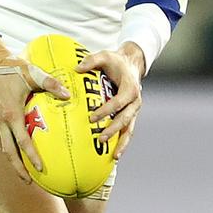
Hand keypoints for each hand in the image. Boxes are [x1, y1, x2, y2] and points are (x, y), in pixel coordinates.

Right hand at [0, 33, 69, 181]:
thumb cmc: (11, 66)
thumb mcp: (32, 73)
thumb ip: (50, 84)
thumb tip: (67, 94)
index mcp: (11, 114)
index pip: (22, 142)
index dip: (31, 157)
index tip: (40, 168)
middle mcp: (0, 120)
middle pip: (8, 152)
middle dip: (18, 169)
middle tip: (29, 182)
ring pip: (2, 146)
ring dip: (12, 160)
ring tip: (22, 171)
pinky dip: (7, 148)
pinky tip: (15, 150)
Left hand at [76, 41, 144, 159]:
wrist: (131, 64)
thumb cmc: (116, 61)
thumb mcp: (105, 55)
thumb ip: (91, 60)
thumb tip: (77, 69)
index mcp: (130, 88)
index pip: (118, 102)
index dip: (106, 110)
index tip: (92, 118)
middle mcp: (135, 101)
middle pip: (125, 119)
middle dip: (113, 130)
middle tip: (100, 138)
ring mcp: (134, 109)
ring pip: (130, 129)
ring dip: (122, 142)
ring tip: (114, 156)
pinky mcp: (131, 114)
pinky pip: (128, 130)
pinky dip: (123, 142)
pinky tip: (115, 154)